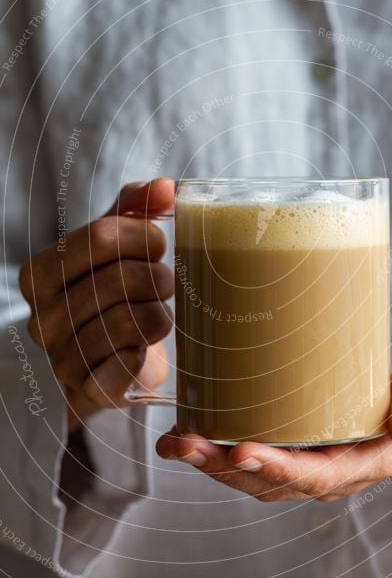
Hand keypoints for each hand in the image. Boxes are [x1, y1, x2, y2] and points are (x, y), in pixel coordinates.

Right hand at [20, 178, 174, 430]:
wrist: (114, 363)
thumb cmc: (116, 293)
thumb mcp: (118, 242)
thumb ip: (136, 206)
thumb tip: (166, 188)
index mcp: (39, 273)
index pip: (101, 235)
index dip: (143, 236)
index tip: (158, 245)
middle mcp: (42, 317)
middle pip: (122, 276)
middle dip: (158, 276)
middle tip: (165, 283)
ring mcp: (63, 358)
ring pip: (134, 320)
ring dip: (161, 312)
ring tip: (159, 313)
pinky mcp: (91, 390)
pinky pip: (133, 361)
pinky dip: (149, 348)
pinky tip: (146, 344)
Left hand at [156, 357, 391, 501]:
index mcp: (363, 464)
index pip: (315, 477)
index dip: (277, 469)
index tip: (242, 451)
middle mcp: (330, 470)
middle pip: (270, 482)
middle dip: (223, 467)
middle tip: (184, 443)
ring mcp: (312, 460)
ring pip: (254, 474)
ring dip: (211, 461)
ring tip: (173, 441)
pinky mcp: (300, 443)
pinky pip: (256, 454)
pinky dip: (219, 447)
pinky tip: (191, 428)